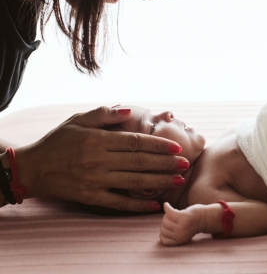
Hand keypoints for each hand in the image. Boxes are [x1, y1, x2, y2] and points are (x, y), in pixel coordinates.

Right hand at [15, 106, 187, 211]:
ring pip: (133, 181)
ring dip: (158, 181)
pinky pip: (118, 203)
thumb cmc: (58, 141)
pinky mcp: (90, 197)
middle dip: (165, 163)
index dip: (157, 145)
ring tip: (177, 180)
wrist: (33, 168)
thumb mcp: (78, 120)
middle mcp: (98, 161)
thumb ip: (104, 114)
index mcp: (98, 140)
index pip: (135, 142)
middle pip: (139, 162)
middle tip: (185, 164)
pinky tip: (154, 204)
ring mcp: (95, 181)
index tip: (176, 147)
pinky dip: (137, 205)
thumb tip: (130, 109)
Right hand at [160, 203, 204, 245]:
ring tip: (174, 213)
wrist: (206, 218)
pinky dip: (167, 207)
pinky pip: (169, 212)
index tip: (169, 226)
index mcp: (179, 241)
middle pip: (163, 228)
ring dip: (167, 215)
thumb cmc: (192, 224)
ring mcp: (182, 227)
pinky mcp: (183, 217)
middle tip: (173, 218)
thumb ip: (172, 235)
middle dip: (165, 221)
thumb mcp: (182, 233)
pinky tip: (166, 205)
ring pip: (165, 220)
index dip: (163, 231)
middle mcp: (180, 236)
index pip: (162, 240)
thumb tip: (160, 234)